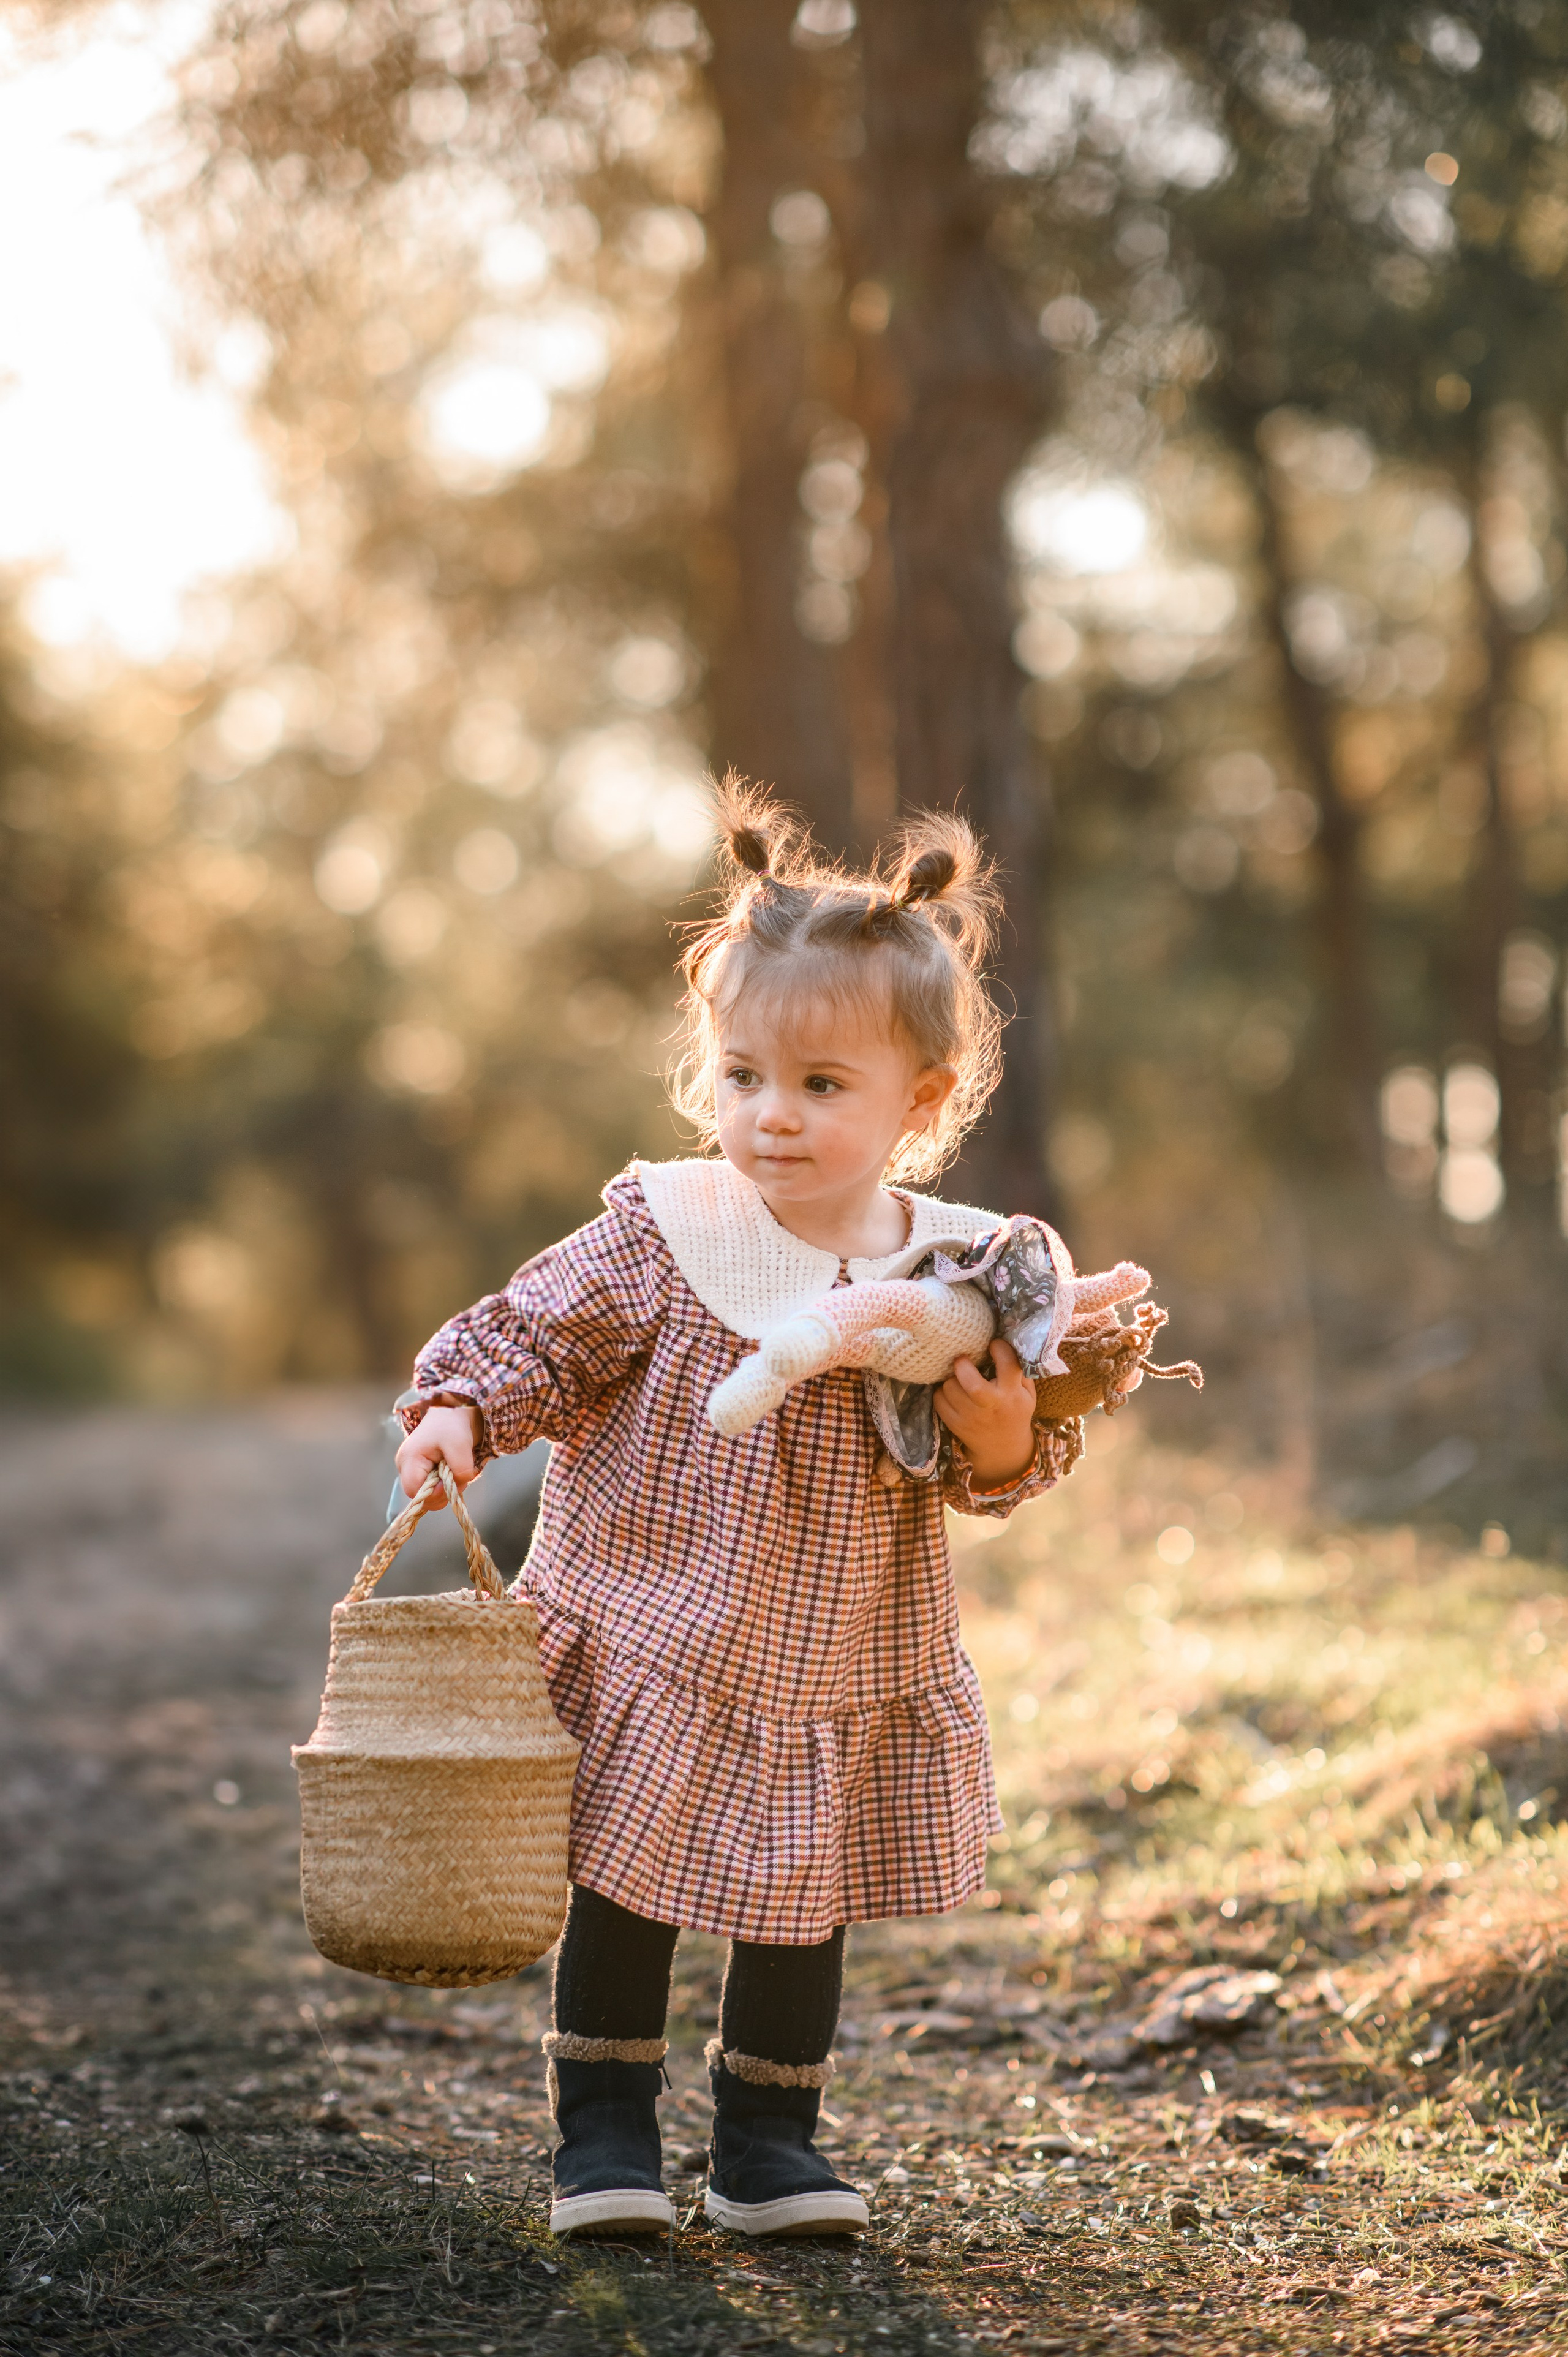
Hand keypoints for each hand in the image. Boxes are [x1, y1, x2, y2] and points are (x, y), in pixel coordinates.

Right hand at [395, 1401, 482, 1500]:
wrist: (451, 1413)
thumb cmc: (451, 1425)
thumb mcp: (461, 1445)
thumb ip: (460, 1470)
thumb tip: (454, 1488)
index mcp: (409, 1459)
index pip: (414, 1492)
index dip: (434, 1494)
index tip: (450, 1483)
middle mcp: (404, 1466)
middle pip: (420, 1495)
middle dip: (441, 1492)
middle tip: (457, 1476)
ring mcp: (409, 1468)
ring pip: (426, 1493)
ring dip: (444, 1488)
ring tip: (454, 1470)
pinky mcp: (418, 1470)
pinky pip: (430, 1486)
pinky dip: (443, 1484)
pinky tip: (449, 1471)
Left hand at [934, 1338, 1035, 1491]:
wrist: (1002, 1448)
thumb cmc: (1014, 1412)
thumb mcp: (1027, 1394)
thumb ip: (1020, 1372)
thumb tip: (1005, 1342)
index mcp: (1012, 1394)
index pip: (1008, 1364)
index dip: (999, 1348)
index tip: (993, 1345)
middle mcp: (991, 1405)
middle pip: (971, 1383)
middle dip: (962, 1365)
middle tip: (962, 1360)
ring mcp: (971, 1417)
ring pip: (949, 1387)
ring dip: (952, 1379)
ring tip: (959, 1380)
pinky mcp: (955, 1424)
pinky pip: (939, 1400)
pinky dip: (942, 1393)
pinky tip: (953, 1394)